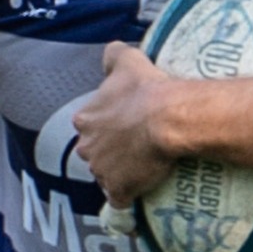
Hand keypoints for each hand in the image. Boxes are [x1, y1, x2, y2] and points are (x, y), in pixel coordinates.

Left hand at [71, 43, 178, 207]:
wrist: (167, 118)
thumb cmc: (146, 88)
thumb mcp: (128, 60)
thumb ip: (113, 55)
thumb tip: (111, 51)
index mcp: (85, 120)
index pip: (89, 126)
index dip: (107, 126)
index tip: (125, 124)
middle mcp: (87, 147)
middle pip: (95, 152)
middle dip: (110, 151)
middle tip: (135, 145)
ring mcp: (101, 172)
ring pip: (106, 176)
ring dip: (120, 173)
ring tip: (143, 167)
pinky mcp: (118, 190)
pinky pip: (120, 200)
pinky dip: (128, 197)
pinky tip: (139, 192)